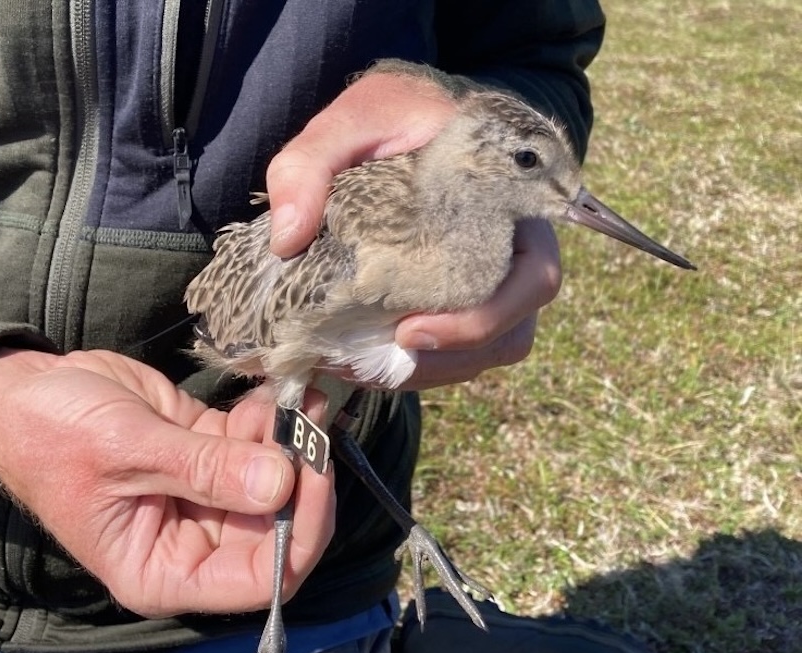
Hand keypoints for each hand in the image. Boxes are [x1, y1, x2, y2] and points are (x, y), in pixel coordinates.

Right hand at [0, 349, 335, 617]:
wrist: (18, 392)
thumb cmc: (51, 435)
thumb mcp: (126, 452)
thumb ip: (204, 469)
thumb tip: (282, 483)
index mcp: (163, 572)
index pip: (257, 580)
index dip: (297, 534)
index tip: (312, 474)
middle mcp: (190, 545)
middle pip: (276, 529)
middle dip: (302, 478)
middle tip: (316, 421)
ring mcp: (203, 499)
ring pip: (273, 483)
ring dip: (295, 442)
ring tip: (306, 396)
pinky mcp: (206, 454)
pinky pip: (255, 445)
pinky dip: (274, 420)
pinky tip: (283, 390)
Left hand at [267, 70, 561, 390]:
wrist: (405, 116)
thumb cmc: (396, 112)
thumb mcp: (354, 117)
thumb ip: (312, 163)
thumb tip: (287, 239)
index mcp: (516, 206)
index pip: (535, 279)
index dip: (484, 320)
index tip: (409, 329)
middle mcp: (517, 251)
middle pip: (511, 334)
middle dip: (444, 360)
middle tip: (370, 359)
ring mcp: (494, 281)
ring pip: (484, 354)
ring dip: (424, 371)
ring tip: (353, 366)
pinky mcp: (461, 299)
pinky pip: (454, 352)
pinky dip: (409, 366)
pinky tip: (357, 360)